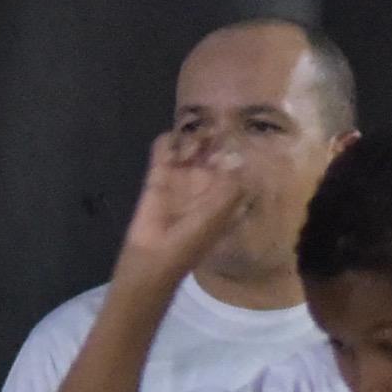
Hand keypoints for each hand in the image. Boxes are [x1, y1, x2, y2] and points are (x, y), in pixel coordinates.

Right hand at [119, 127, 254, 284]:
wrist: (154, 257)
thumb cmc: (192, 239)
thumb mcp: (219, 214)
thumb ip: (232, 185)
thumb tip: (237, 157)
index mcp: (224, 193)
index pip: (233, 164)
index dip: (234, 150)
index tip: (232, 141)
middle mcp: (204, 183)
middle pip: (212, 150)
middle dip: (213, 139)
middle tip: (211, 134)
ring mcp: (181, 178)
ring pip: (189, 147)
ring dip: (191, 139)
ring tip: (190, 148)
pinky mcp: (159, 176)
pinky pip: (163, 151)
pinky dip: (166, 142)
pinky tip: (170, 144)